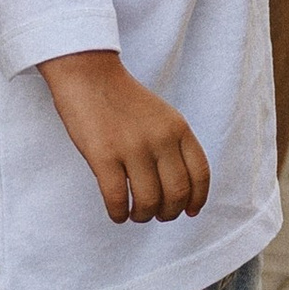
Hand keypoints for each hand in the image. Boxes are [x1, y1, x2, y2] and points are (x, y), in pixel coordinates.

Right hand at [38, 51, 212, 225]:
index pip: (199, 174)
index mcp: (178, 128)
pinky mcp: (104, 155)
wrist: (89, 74)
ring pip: (148, 201)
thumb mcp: (161, 115)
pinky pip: (117, 198)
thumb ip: (172, 144)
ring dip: (143, 215)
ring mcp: (132, 147)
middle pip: (176, 193)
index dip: (197, 199)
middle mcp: (160, 139)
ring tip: (135, 214)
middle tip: (157, 214)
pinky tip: (117, 213)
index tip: (189, 211)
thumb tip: (178, 189)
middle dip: (168, 212)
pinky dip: (119, 213)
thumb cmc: (122, 98)